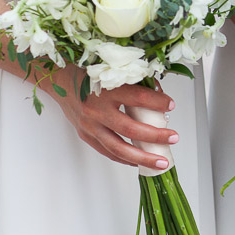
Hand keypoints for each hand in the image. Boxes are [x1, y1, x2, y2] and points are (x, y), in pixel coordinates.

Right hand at [47, 66, 178, 169]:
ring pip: (119, 148)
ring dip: (143, 157)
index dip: (158, 102)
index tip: (171, 105)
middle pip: (131, 129)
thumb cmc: (91, 74)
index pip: (139, 98)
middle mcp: (97, 109)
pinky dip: (124, 158)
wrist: (60, 80)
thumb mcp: (113, 72)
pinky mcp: (85, 134)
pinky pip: (107, 151)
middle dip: (156, 137)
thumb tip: (160, 96)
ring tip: (160, 162)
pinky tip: (138, 161)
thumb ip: (135, 83)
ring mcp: (90, 125)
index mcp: (107, 89)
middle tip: (174, 138)